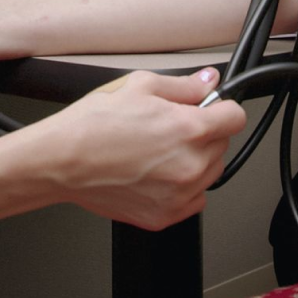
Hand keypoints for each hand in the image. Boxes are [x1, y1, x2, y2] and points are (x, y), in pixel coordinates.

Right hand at [40, 68, 246, 229]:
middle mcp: (190, 165)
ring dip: (195, 160)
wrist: (61, 161)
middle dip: (204, 133)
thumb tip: (208, 82)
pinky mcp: (165, 216)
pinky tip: (156, 173)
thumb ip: (184, 86)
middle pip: (222, 144)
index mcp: (189, 130)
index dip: (222, 108)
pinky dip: (183, 187)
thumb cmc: (93, 124)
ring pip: (210, 172)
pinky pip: (194, 199)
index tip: (211, 109)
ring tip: (159, 150)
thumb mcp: (140, 86)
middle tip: (170, 127)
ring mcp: (179, 195)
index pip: (235, 117)